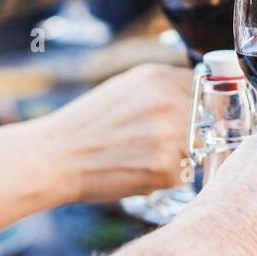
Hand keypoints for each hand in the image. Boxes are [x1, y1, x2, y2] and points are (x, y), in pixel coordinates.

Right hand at [42, 63, 195, 203]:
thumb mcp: (123, 88)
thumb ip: (160, 88)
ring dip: (174, 158)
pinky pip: (181, 176)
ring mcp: (169, 135)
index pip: (200, 88)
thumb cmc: (86, 125)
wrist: (55, 156)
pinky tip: (135, 172)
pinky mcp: (165, 168)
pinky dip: (162, 179)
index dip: (194, 106)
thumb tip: (194, 97)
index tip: (185, 118)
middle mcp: (167, 101)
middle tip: (149, 145)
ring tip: (139, 158)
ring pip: (194, 150)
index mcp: (157, 76)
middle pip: (201, 123)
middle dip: (184, 136)